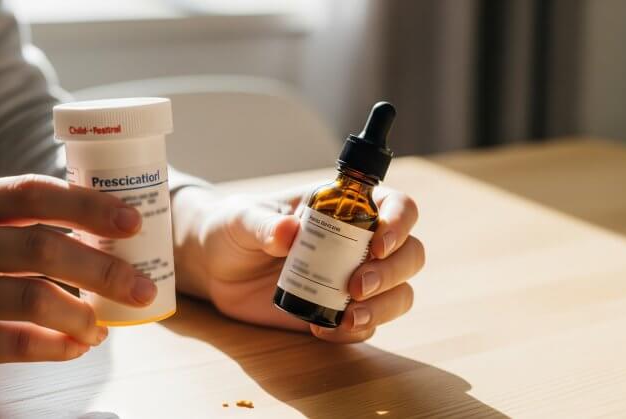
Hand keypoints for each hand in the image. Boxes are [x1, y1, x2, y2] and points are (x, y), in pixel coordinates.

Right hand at [0, 174, 156, 385]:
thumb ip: (13, 221)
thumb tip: (99, 227)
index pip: (32, 193)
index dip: (88, 205)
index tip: (133, 220)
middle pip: (41, 248)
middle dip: (104, 268)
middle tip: (142, 287)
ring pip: (32, 298)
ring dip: (84, 314)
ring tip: (105, 327)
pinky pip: (14, 344)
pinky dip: (57, 346)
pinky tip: (77, 346)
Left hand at [172, 184, 423, 342]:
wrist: (216, 268)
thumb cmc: (233, 230)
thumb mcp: (241, 220)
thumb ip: (263, 224)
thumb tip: (287, 232)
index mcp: (344, 206)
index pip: (396, 205)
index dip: (400, 222)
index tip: (379, 244)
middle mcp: (359, 242)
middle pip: (409, 253)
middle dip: (392, 272)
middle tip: (356, 286)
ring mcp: (353, 278)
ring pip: (399, 292)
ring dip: (384, 307)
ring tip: (348, 317)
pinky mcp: (339, 311)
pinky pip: (368, 325)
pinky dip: (355, 330)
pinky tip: (324, 329)